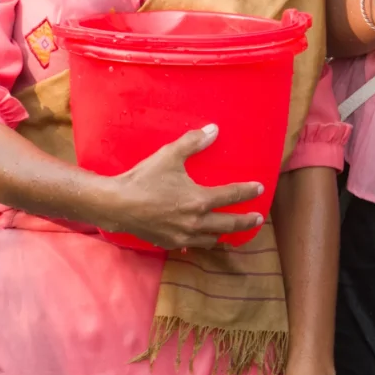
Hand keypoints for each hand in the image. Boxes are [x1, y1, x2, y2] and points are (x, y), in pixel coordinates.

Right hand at [104, 125, 264, 249]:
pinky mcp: (169, 243)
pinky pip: (192, 245)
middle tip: (257, 218)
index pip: (232, 196)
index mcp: (199, 201)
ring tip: (230, 231)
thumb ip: (193, 142)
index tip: (259, 189)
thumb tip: (214, 129)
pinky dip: (201, 241)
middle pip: (229, 224)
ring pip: (211, 239)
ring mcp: (182, 236)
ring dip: (224, 234)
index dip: (248, 191)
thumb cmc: (143, 179)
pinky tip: (201, 238)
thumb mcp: (169, 155)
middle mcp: (195, 222)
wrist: (115, 205)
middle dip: (246, 221)